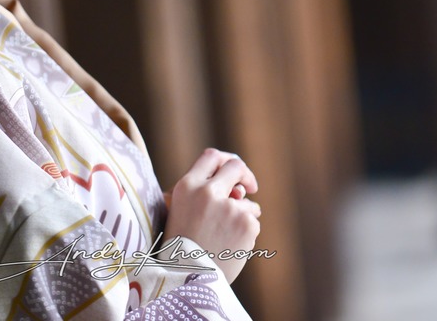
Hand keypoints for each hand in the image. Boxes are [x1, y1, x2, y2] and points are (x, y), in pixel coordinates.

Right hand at [162, 148, 261, 283]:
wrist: (187, 279)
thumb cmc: (183, 247)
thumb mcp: (183, 212)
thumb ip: (207, 194)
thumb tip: (241, 188)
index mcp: (187, 186)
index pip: (211, 156)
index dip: (226, 160)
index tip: (233, 170)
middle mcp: (207, 192)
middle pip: (235, 167)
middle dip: (246, 175)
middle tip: (251, 187)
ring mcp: (228, 207)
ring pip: (248, 202)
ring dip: (243, 214)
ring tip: (224, 238)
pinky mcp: (246, 223)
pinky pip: (253, 220)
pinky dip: (246, 232)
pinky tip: (231, 246)